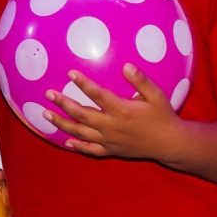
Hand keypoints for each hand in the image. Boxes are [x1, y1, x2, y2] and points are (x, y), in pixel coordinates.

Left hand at [43, 65, 182, 159]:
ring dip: (62, 123)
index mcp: (122, 110)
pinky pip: (91, 150)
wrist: (170, 144)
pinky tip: (67, 141)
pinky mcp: (112, 150)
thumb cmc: (164, 117)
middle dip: (63, 103)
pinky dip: (78, 146)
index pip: (97, 94)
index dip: (83, 83)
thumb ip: (141, 80)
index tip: (70, 73)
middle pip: (81, 114)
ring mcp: (110, 140)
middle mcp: (112, 126)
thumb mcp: (157, 96)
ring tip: (46, 114)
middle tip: (48, 94)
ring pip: (80, 132)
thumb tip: (126, 66)